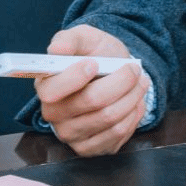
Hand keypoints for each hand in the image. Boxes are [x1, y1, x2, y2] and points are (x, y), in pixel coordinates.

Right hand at [34, 25, 149, 156]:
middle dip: (121, 82)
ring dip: (132, 96)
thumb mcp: (84, 38)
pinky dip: (133, 114)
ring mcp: (71, 134)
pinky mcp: (90, 148)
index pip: (53, 91)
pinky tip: (133, 101)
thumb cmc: (95, 55)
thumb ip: (69, 39)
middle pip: (92, 103)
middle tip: (134, 69)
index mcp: (46, 86)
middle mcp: (54, 114)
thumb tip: (56, 50)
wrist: (115, 72)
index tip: (94, 63)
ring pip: (110, 118)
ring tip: (139, 82)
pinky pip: (118, 134)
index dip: (75, 78)